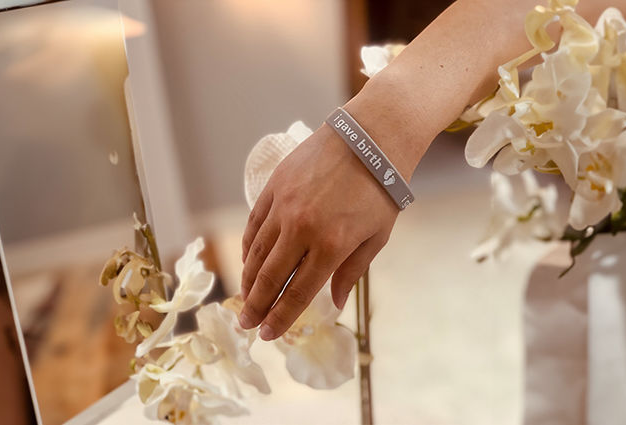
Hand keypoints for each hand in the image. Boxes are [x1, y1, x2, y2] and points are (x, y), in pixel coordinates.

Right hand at [238, 123, 399, 340]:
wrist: (371, 138)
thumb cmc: (381, 190)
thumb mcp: (376, 236)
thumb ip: (352, 272)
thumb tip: (336, 304)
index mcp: (332, 246)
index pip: (298, 292)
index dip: (281, 317)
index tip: (268, 334)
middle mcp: (302, 229)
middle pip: (270, 277)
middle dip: (256, 306)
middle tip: (246, 325)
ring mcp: (284, 206)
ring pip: (257, 252)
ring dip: (248, 280)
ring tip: (245, 299)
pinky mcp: (275, 187)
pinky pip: (255, 224)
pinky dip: (249, 247)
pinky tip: (248, 262)